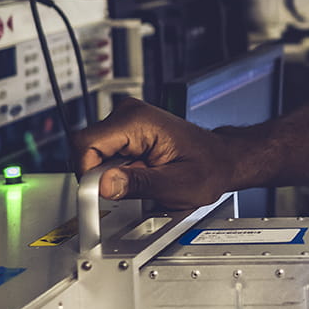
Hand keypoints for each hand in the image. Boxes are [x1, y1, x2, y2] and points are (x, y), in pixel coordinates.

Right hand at [73, 97, 257, 210]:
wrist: (223, 160)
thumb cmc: (208, 167)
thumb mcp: (174, 185)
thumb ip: (137, 184)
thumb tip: (105, 184)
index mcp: (138, 121)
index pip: (86, 144)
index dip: (86, 173)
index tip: (96, 194)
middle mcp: (128, 114)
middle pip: (86, 149)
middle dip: (101, 176)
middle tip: (128, 189)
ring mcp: (125, 121)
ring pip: (94, 154)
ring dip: (110, 174)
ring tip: (141, 179)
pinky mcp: (125, 133)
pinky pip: (105, 155)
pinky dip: (116, 171)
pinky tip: (140, 174)